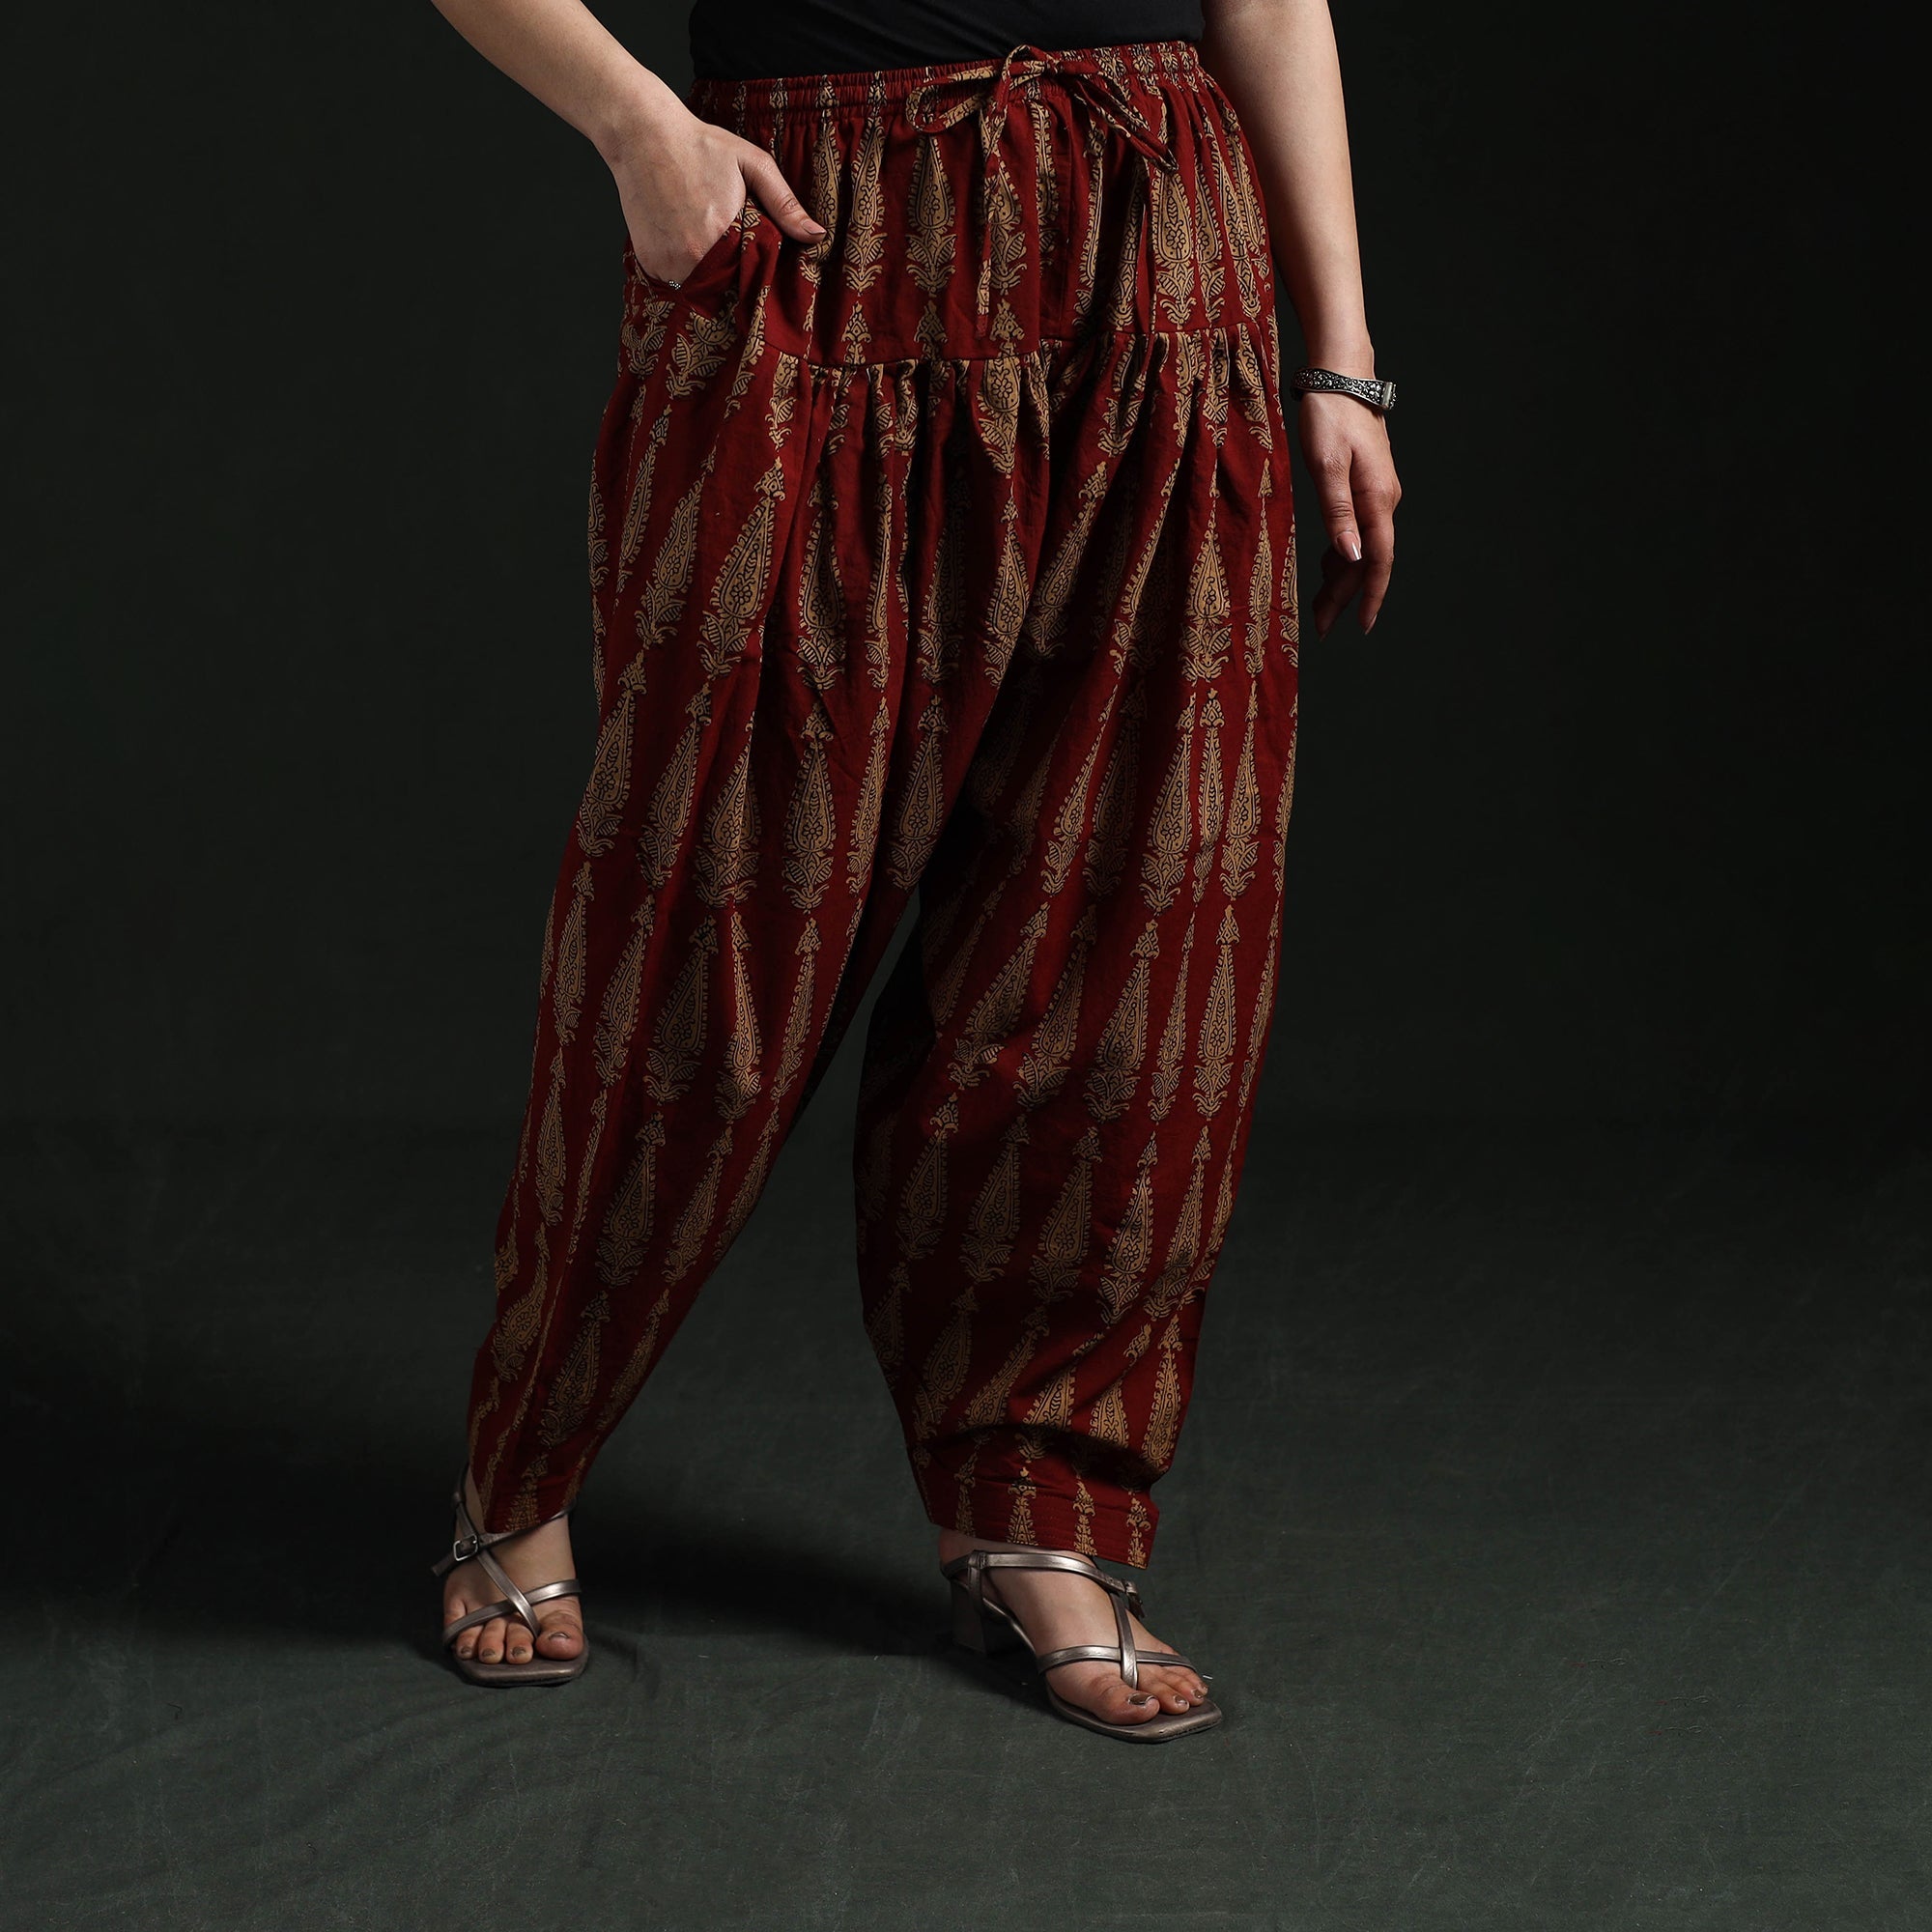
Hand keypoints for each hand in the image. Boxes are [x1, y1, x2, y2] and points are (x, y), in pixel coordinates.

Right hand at [610, 110, 824, 282]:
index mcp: (724, 237)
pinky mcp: (649, 262)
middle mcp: (693, 257)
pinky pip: (673, 281)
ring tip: (706, 243)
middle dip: (733, 279)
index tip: (760, 271)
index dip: (756, 278)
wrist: (643, 134)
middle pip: (725, 289)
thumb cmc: (700, 145)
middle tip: (731, 252)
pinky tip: (683, 240)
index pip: (751, 281)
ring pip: (699, 288)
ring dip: (707, 276)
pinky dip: (681, 269)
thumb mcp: (752, 164)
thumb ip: (784, 203)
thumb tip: (816, 235)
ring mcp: (668, 263)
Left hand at [1300, 390, 1401, 636]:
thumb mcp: (1326, 466)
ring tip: (1317, 608)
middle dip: (1345, 597)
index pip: (1379, 561)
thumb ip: (1338, 512)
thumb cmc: (1329, 417)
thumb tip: (1352, 556)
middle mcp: (1383, 501)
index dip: (1371, 597)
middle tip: (1320, 627)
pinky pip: (1356, 531)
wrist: (1341, 377)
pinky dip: (1340, 554)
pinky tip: (1323, 567)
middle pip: (1368, 561)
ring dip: (1340, 579)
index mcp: (1377, 500)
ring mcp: (1376, 494)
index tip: (1361, 626)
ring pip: (1361, 548)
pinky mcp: (1365, 486)